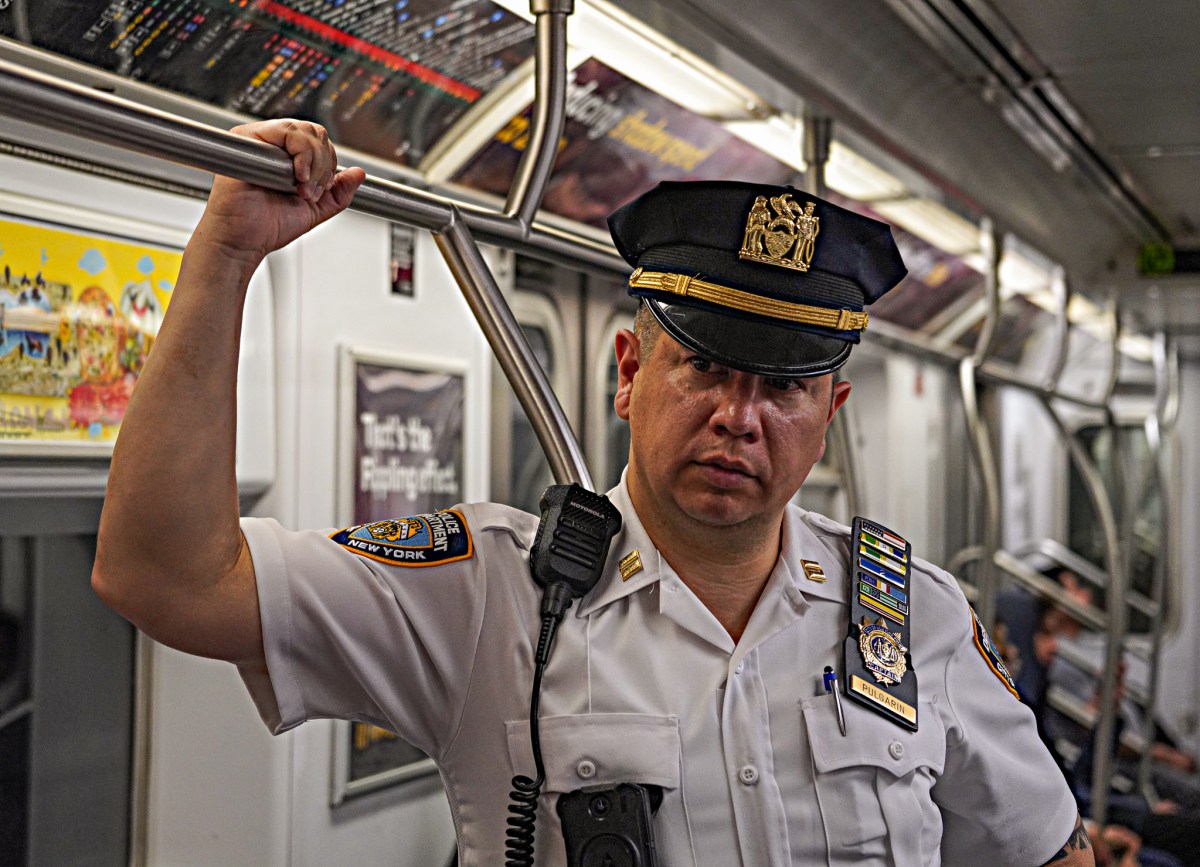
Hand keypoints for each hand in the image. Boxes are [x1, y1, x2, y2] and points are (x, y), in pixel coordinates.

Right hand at [194, 119, 365, 266]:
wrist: (245, 241)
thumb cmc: (269, 226)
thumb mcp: (316, 208)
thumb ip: (339, 192)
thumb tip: (359, 173)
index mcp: (286, 156)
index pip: (318, 140)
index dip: (328, 163)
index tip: (320, 190)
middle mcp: (271, 144)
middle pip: (315, 132)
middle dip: (324, 164)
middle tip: (311, 192)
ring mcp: (259, 140)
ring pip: (304, 131)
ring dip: (314, 163)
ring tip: (302, 188)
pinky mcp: (247, 138)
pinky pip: (287, 132)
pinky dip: (301, 155)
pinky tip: (296, 177)